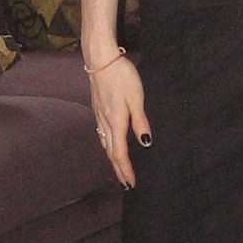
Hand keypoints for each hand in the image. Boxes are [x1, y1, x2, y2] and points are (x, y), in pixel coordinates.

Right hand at [88, 57, 150, 187]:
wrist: (100, 59)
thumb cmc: (121, 75)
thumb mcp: (136, 97)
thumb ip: (140, 121)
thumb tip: (145, 143)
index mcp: (116, 121)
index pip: (119, 153)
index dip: (125, 169)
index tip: (131, 183)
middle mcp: (104, 122)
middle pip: (110, 152)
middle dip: (118, 169)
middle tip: (125, 183)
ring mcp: (98, 115)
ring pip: (105, 143)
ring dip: (112, 158)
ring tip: (119, 168)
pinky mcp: (97, 108)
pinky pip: (102, 134)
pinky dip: (107, 146)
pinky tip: (110, 144)